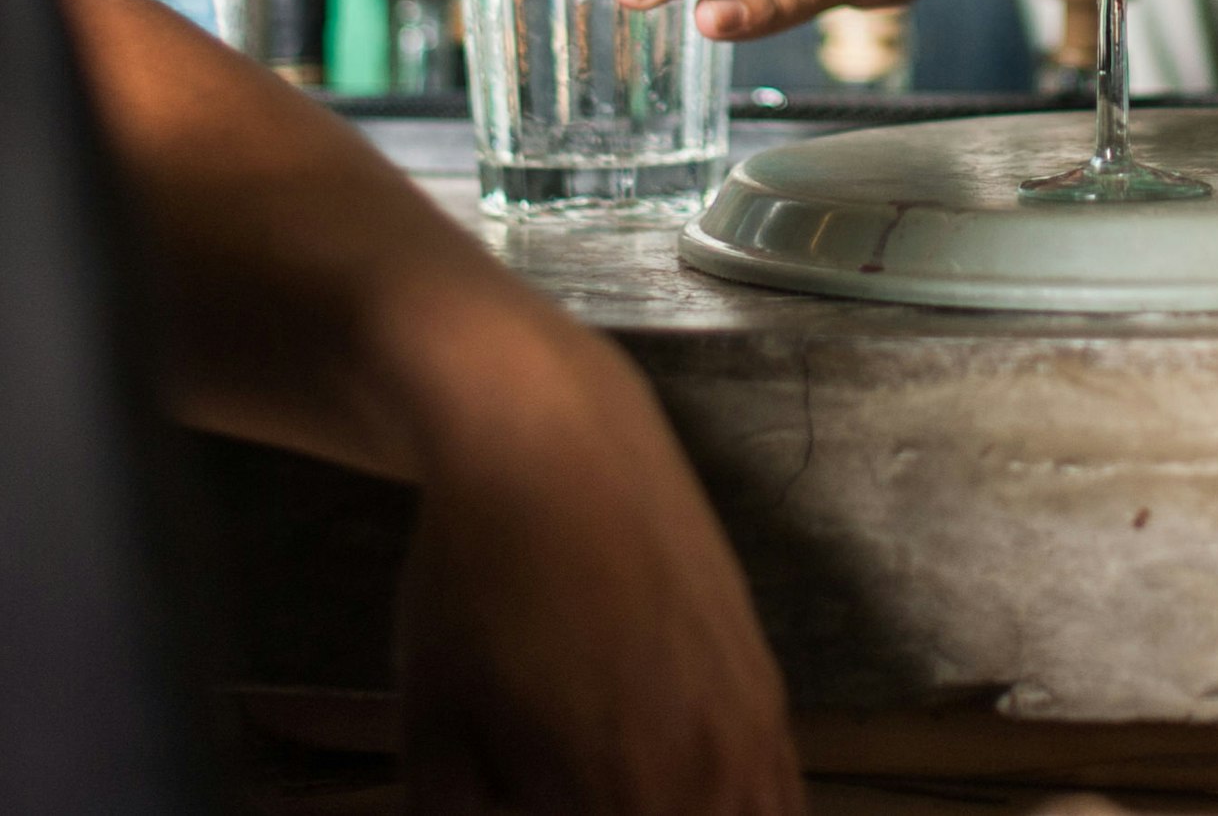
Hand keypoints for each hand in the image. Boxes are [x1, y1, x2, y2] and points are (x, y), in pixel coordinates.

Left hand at [395, 320, 802, 815]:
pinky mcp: (767, 681)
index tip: (541, 813)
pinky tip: (697, 798)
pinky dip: (752, 815)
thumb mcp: (434, 733)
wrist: (550, 439)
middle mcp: (711, 773)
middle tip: (577, 798)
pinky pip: (783, 793)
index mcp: (628, 797)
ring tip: (634, 793)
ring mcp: (753, 724)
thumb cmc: (473, 585)